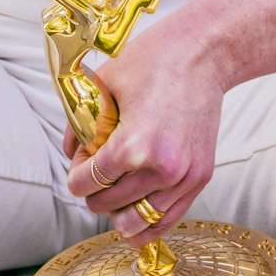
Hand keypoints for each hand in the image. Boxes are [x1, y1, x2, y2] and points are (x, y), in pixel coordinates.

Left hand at [60, 0, 230, 248]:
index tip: (80, 161)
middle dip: (93, 191)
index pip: (87, 184)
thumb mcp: (107, 84)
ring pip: (138, 223)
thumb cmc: (155, 61)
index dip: (75, 175)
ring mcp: (184, 177)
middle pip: (109, 206)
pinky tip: (134, 212)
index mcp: (133, 145)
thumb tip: (70, 152)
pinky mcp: (200, 177)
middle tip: (96, 168)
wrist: (205, 52)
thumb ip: (81, 122)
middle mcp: (161, 169)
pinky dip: (147, 222)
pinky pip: (168, 219)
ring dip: (119, 211)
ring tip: (115, 190)